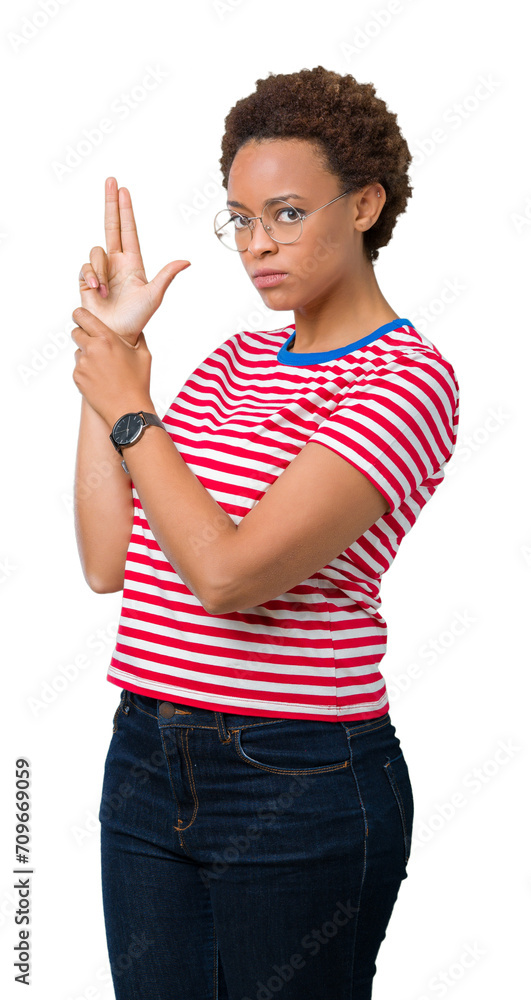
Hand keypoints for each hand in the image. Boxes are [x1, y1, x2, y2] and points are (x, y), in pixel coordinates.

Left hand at [71, 307, 153, 427]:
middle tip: (96, 345)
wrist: (127, 410)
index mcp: (106, 339)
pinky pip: (79, 368)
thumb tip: (134, 328)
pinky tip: (101, 379)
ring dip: (87, 355)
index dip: (80, 315)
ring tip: (104, 368)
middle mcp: (91, 349)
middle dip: (84, 336)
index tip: (82, 318)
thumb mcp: (144, 355)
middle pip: (75, 332)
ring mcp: (82, 365)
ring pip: (78, 352)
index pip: (82, 316)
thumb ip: (137, 337)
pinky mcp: (77, 378)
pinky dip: (87, 370)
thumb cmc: (138, 382)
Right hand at [78, 176, 190, 346]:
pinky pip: (85, 268)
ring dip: (99, 271)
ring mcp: (101, 270)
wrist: (117, 334)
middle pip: (111, 225)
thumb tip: (186, 261)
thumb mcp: (154, 296)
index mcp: (133, 262)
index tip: (123, 189)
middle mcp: (116, 262)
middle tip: (110, 180)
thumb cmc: (137, 318)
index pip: (128, 230)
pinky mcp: (87, 280)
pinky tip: (96, 292)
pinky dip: (91, 278)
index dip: (126, 210)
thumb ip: (166, 276)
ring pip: (96, 252)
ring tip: (104, 290)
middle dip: (111, 202)